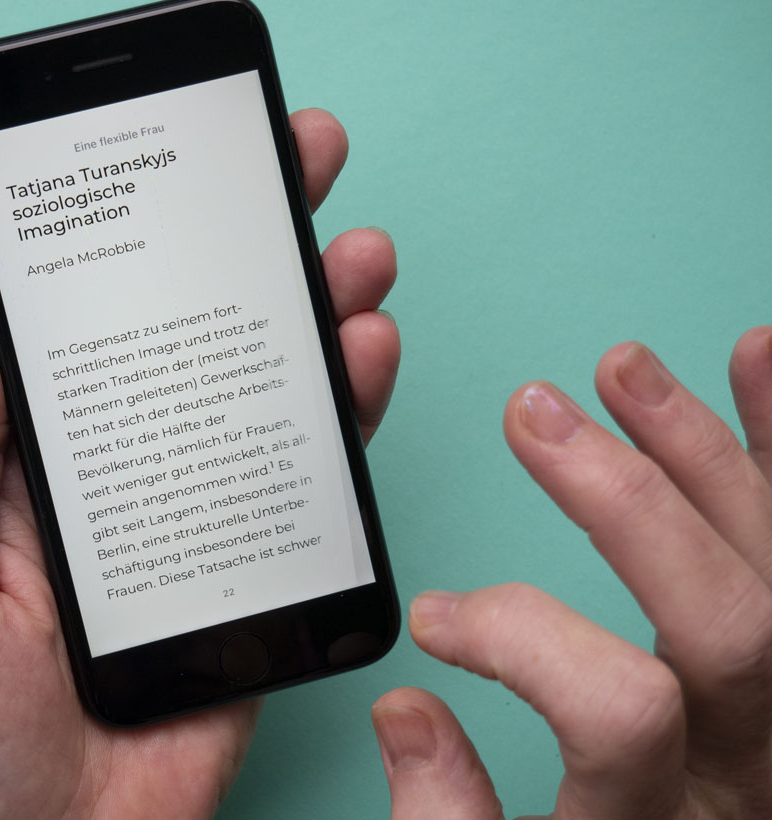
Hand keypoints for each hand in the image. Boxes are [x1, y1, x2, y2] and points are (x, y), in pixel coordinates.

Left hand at [0, 109, 400, 819]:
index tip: (184, 159)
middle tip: (297, 165)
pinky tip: (360, 359)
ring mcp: (199, 518)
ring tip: (351, 257)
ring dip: (312, 315)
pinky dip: (342, 417)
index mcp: (41, 463)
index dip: (143, 242)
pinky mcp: (256, 573)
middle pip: (196, 339)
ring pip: (265, 394)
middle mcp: (128, 473)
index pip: (100, 327)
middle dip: (250, 247)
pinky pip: (306, 482)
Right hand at [373, 328, 771, 817]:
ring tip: (625, 370)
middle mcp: (748, 762)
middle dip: (626, 499)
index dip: (516, 639)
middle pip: (724, 618)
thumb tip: (405, 711)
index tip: (436, 617)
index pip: (617, 709)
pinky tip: (757, 368)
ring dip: (708, 451)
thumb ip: (445, 819)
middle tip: (536, 416)